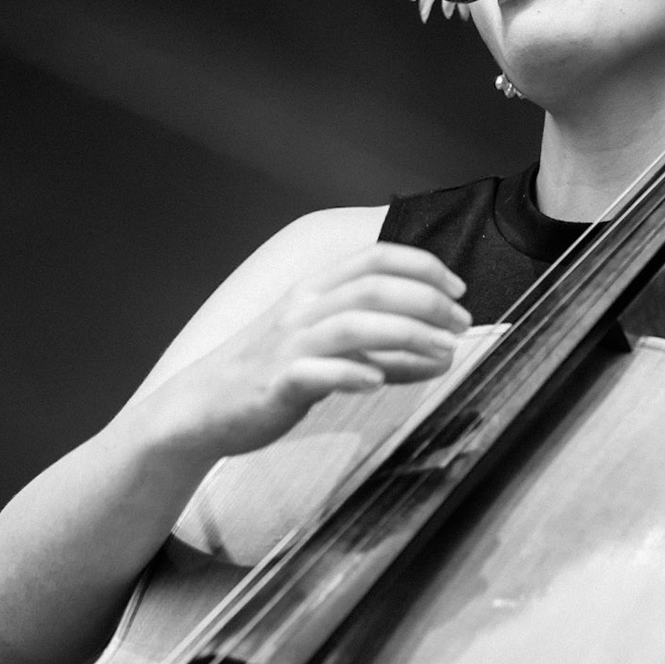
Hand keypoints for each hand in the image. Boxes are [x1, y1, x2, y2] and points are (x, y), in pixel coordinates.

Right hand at [184, 243, 470, 456]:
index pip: (376, 257)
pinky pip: (316, 372)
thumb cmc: (271, 372)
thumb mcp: (326, 349)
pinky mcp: (277, 383)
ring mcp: (289, 344)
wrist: (203, 405)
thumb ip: (381, 349)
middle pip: (373, 287)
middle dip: (427, 301)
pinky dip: (351, 373)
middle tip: (461, 325)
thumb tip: (440, 354)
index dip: (423, 267)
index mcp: (315, 289)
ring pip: (354, 325)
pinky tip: (377, 382)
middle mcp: (303, 308)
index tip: (458, 289)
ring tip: (444, 352)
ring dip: (407, 335)